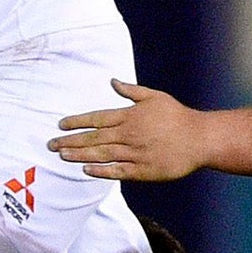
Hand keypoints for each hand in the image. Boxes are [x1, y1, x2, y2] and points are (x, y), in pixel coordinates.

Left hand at [52, 80, 203, 181]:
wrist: (200, 139)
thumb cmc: (177, 116)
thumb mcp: (154, 97)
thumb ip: (131, 91)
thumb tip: (113, 81)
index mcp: (129, 116)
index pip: (96, 118)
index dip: (77, 122)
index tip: (60, 126)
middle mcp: (129, 134)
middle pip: (93, 138)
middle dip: (70, 141)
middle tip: (51, 145)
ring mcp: (135, 153)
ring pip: (101, 154)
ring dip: (79, 155)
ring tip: (62, 156)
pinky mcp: (143, 170)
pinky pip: (117, 171)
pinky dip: (101, 170)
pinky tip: (86, 169)